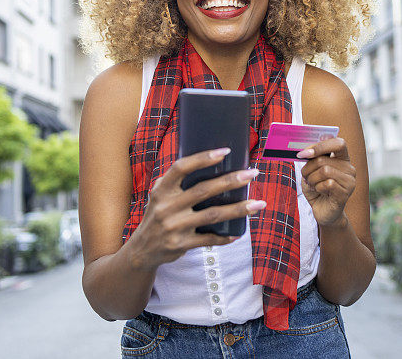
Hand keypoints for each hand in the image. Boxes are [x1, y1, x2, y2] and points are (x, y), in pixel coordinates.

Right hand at [125, 148, 264, 268]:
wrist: (142, 250)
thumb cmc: (159, 214)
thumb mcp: (160, 195)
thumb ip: (177, 181)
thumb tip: (212, 162)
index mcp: (161, 189)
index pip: (181, 168)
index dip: (202, 158)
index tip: (225, 152)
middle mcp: (166, 206)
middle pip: (204, 190)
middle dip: (231, 181)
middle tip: (252, 174)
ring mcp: (174, 226)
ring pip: (212, 215)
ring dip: (238, 209)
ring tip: (258, 204)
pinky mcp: (181, 244)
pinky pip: (209, 239)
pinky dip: (224, 237)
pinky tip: (238, 233)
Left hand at [297, 137, 356, 226]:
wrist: (323, 211)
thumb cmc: (317, 189)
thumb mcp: (312, 171)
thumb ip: (312, 159)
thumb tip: (304, 151)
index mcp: (342, 159)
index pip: (338, 143)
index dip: (320, 146)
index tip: (304, 153)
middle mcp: (349, 168)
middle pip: (323, 159)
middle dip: (308, 169)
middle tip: (306, 177)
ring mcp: (350, 181)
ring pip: (324, 171)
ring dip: (312, 179)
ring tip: (313, 185)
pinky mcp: (346, 193)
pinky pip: (327, 184)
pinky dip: (318, 188)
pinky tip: (320, 192)